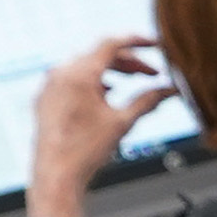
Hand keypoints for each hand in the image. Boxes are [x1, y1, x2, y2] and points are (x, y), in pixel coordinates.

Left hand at [29, 33, 174, 216]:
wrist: (56, 175)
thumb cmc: (85, 152)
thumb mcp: (122, 123)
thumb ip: (148, 101)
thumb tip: (171, 90)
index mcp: (80, 74)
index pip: (112, 44)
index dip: (137, 42)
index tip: (154, 44)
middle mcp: (61, 73)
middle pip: (99, 55)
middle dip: (128, 62)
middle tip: (150, 74)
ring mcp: (50, 84)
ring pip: (85, 66)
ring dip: (110, 71)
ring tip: (130, 83)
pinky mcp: (45, 97)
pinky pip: (70, 79)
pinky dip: (91, 82)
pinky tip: (104, 94)